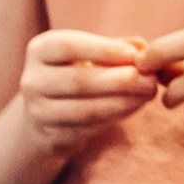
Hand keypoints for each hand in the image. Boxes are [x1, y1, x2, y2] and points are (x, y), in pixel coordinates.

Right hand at [18, 30, 156, 158]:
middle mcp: (32, 80)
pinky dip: (115, 118)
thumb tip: (142, 47)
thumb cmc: (79, 69)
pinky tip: (134, 107)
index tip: (137, 54)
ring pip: (84, 110)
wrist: (48, 109)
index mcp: (40, 50)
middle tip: (151, 80)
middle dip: (120, 81)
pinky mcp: (51, 136)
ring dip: (122, 103)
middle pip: (78, 81)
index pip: (68, 47)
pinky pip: (87, 129)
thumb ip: (117, 46)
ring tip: (149, 95)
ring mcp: (38, 112)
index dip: (104, 50)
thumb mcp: (91, 52)